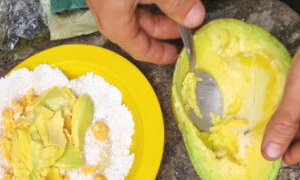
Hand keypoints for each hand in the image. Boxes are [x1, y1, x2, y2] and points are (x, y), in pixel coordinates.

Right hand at [85, 0, 205, 63]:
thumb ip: (176, 3)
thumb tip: (193, 17)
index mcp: (114, 20)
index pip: (138, 48)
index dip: (160, 54)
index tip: (176, 54)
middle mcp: (106, 10)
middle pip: (136, 29)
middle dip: (162, 29)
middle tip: (184, 28)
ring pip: (133, 9)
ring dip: (156, 10)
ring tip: (177, 6)